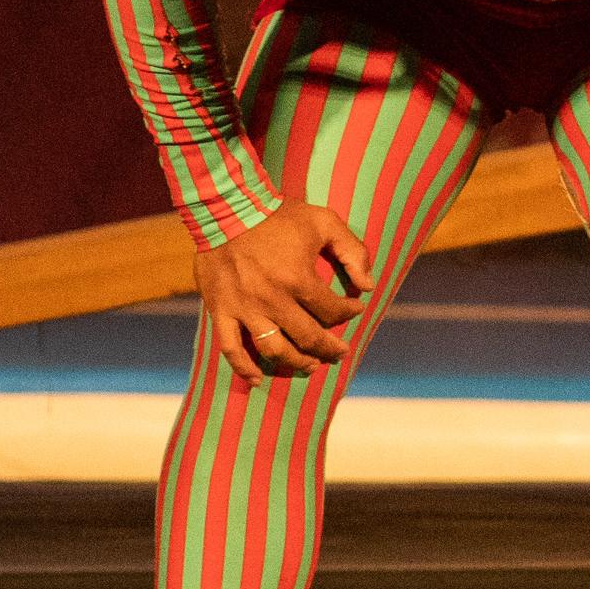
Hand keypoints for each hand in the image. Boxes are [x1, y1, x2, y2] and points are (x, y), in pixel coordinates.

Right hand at [192, 201, 374, 383]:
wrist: (225, 210)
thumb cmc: (278, 215)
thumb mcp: (323, 221)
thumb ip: (352, 250)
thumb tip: (369, 285)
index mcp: (298, 279)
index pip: (332, 310)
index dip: (349, 312)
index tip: (355, 308)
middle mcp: (272, 300)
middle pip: (307, 337)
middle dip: (329, 348)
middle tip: (340, 352)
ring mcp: (245, 309)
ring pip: (274, 349)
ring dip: (295, 362)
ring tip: (311, 366)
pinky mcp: (221, 311)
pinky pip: (231, 348)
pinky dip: (244, 368)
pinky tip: (258, 378)